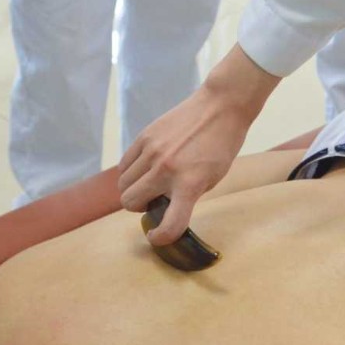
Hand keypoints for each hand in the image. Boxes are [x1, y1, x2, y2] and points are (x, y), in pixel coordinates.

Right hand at [118, 45, 281, 244]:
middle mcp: (166, 169)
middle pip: (130, 203)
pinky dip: (129, 172)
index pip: (169, 224)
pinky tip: (144, 168)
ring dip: (133, 190)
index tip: (157, 236)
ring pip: (123, 184)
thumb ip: (187, 194)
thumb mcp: (212, 178)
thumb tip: (164, 205)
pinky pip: (123, 165)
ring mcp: (152, 152)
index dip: (160, 237)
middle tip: (153, 200)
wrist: (220, 107)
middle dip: (139, 208)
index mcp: (189, 184)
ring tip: (149, 183)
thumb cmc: (221, 145)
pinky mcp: (144, 137)